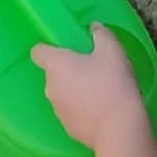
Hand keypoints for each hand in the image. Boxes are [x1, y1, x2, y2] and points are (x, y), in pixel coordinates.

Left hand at [32, 25, 145, 151]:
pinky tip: (102, 110)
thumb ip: (101, 34)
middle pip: (54, 73)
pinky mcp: (68, 128)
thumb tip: (94, 28)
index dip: (50, 48)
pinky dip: (83, 109)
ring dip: (77, 90)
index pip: (38, 51)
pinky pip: (72, 112)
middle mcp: (50, 87)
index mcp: (56, 65)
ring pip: (63, 93)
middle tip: (95, 69)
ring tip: (102, 91)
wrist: (118, 128)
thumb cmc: (113, 84)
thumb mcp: (113, 51)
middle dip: (71, 70)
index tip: (69, 49)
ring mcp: (58, 110)